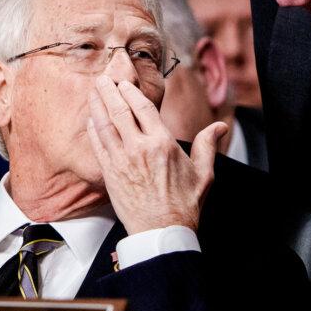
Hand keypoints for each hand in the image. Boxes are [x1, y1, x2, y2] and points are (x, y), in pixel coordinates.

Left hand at [85, 76, 227, 234]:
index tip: (125, 82)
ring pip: (105, 125)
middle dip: (110, 91)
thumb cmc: (184, 205)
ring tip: (93, 91)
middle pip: (120, 111)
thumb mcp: (203, 173)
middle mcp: (140, 148)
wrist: (162, 232)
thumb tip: (219, 126)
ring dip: (98, 105)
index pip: (143, 107)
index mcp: (163, 143)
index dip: (132, 91)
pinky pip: (98, 146)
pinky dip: (93, 130)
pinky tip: (91, 120)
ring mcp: (121, 160)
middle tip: (103, 78)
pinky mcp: (110, 174)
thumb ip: (208, 145)